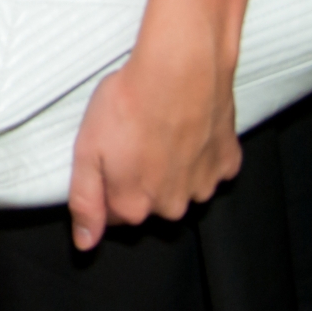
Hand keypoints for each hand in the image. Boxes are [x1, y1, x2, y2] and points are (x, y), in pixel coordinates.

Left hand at [67, 38, 240, 250]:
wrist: (179, 69)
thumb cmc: (130, 102)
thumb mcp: (86, 151)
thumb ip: (85, 201)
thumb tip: (84, 242)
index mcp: (134, 205)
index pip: (114, 213)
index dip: (107, 183)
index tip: (108, 155)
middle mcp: (171, 205)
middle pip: (149, 202)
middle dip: (139, 177)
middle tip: (133, 138)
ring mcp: (203, 185)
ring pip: (181, 186)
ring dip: (171, 166)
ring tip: (159, 129)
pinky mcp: (227, 162)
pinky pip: (210, 166)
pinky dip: (200, 151)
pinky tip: (188, 127)